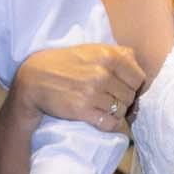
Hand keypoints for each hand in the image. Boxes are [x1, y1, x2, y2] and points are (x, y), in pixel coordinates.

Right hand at [9, 44, 143, 133]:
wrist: (34, 79)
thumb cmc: (65, 63)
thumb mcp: (90, 49)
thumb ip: (117, 52)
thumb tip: (137, 61)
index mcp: (108, 56)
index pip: (138, 77)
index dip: (134, 86)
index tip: (125, 88)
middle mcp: (102, 74)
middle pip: (131, 96)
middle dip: (124, 100)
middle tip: (112, 99)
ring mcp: (92, 93)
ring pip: (121, 110)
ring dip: (116, 112)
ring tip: (104, 108)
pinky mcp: (83, 110)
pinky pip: (110, 123)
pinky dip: (109, 124)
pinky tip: (102, 119)